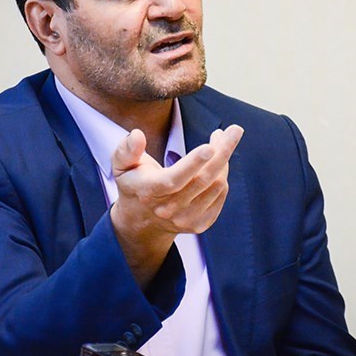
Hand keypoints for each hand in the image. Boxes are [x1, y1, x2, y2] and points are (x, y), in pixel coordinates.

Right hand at [109, 124, 243, 286]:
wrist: (141, 222)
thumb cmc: (134, 184)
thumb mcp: (121, 166)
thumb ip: (126, 150)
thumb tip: (136, 135)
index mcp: (149, 191)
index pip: (174, 179)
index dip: (193, 163)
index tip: (210, 146)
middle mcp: (169, 209)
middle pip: (203, 180)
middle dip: (222, 152)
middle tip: (234, 130)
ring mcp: (186, 219)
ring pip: (216, 186)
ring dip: (224, 160)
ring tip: (221, 141)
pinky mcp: (200, 224)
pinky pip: (220, 195)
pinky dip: (223, 175)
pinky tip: (217, 162)